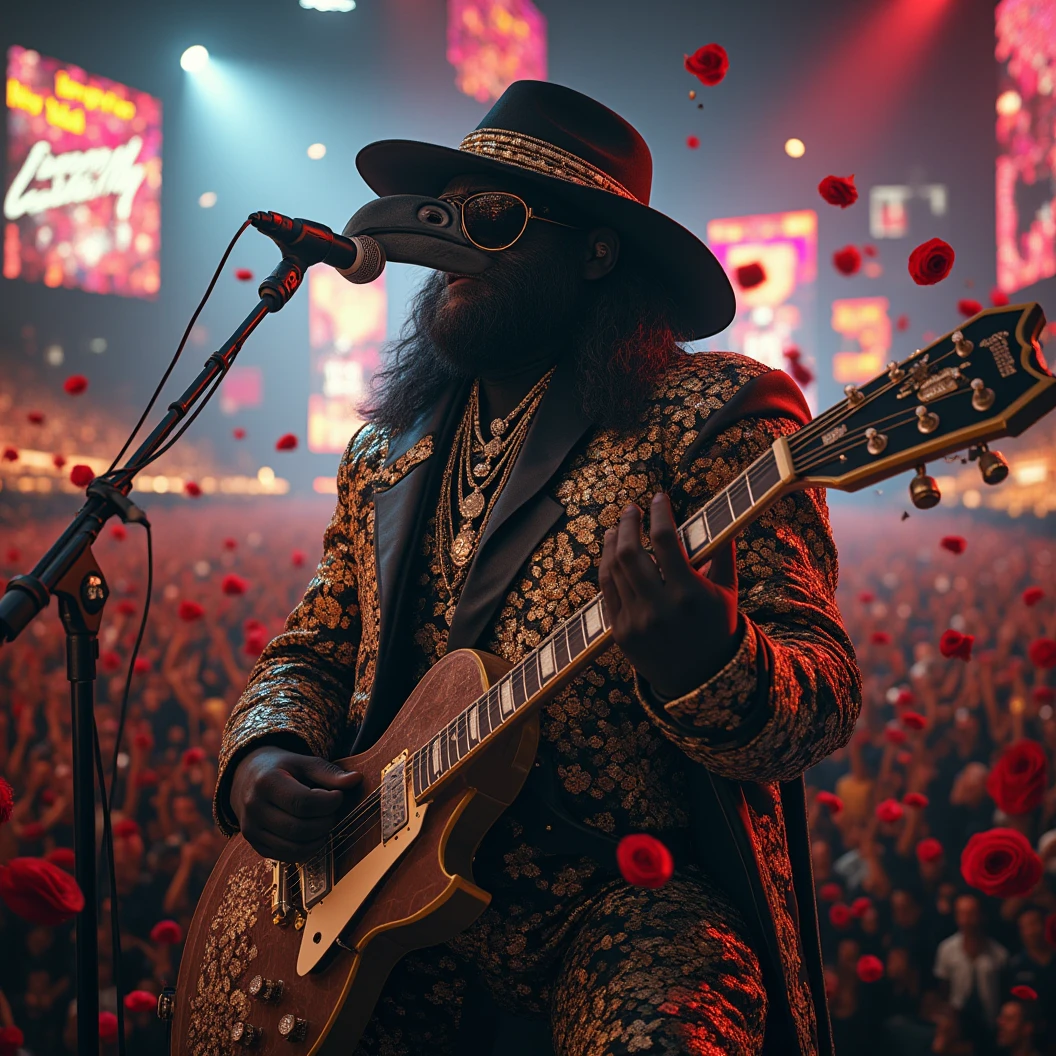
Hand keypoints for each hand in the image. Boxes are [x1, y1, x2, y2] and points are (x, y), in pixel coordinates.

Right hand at [230, 745, 361, 861]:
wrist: (246, 779)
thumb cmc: (281, 769)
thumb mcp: (304, 763)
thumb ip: (329, 773)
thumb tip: (356, 780)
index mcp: (266, 782)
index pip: (303, 803)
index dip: (328, 803)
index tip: (338, 796)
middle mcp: (254, 808)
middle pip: (299, 828)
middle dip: (325, 822)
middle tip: (333, 811)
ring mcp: (252, 830)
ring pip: (294, 847)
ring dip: (318, 838)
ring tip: (324, 822)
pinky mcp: (255, 845)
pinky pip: (287, 857)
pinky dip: (307, 849)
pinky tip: (313, 834)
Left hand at [599, 492, 739, 700]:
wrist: (698, 680)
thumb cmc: (716, 627)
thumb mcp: (727, 592)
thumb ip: (723, 553)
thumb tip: (720, 516)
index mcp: (689, 594)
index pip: (665, 540)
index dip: (659, 513)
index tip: (659, 497)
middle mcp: (659, 608)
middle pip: (630, 552)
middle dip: (627, 523)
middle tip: (631, 509)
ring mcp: (635, 622)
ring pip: (613, 569)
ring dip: (612, 542)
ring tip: (617, 527)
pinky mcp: (619, 633)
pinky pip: (606, 590)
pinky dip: (606, 566)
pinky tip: (610, 552)